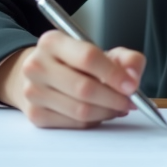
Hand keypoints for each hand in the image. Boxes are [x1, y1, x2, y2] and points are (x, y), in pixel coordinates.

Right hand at [0, 30, 146, 128]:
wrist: (40, 73)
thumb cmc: (73, 62)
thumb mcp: (101, 51)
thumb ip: (125, 59)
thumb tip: (133, 76)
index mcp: (53, 42)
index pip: (88, 57)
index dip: (114, 74)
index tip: (132, 86)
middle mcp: (37, 65)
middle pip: (84, 88)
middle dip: (115, 98)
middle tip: (131, 101)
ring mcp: (33, 92)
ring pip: (80, 110)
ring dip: (107, 111)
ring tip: (118, 106)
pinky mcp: (35, 115)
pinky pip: (74, 124)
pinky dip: (94, 121)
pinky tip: (100, 112)